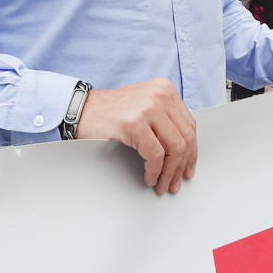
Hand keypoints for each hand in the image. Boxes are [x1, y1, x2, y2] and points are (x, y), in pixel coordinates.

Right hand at [74, 79, 196, 194]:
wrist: (80, 109)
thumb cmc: (110, 111)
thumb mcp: (144, 104)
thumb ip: (165, 118)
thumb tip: (184, 149)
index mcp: (165, 88)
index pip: (189, 125)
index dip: (191, 151)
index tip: (188, 167)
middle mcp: (160, 95)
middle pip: (185, 138)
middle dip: (181, 165)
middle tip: (174, 182)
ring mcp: (148, 108)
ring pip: (174, 148)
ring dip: (169, 172)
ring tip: (162, 184)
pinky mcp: (135, 124)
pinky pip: (155, 155)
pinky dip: (154, 171)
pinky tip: (149, 177)